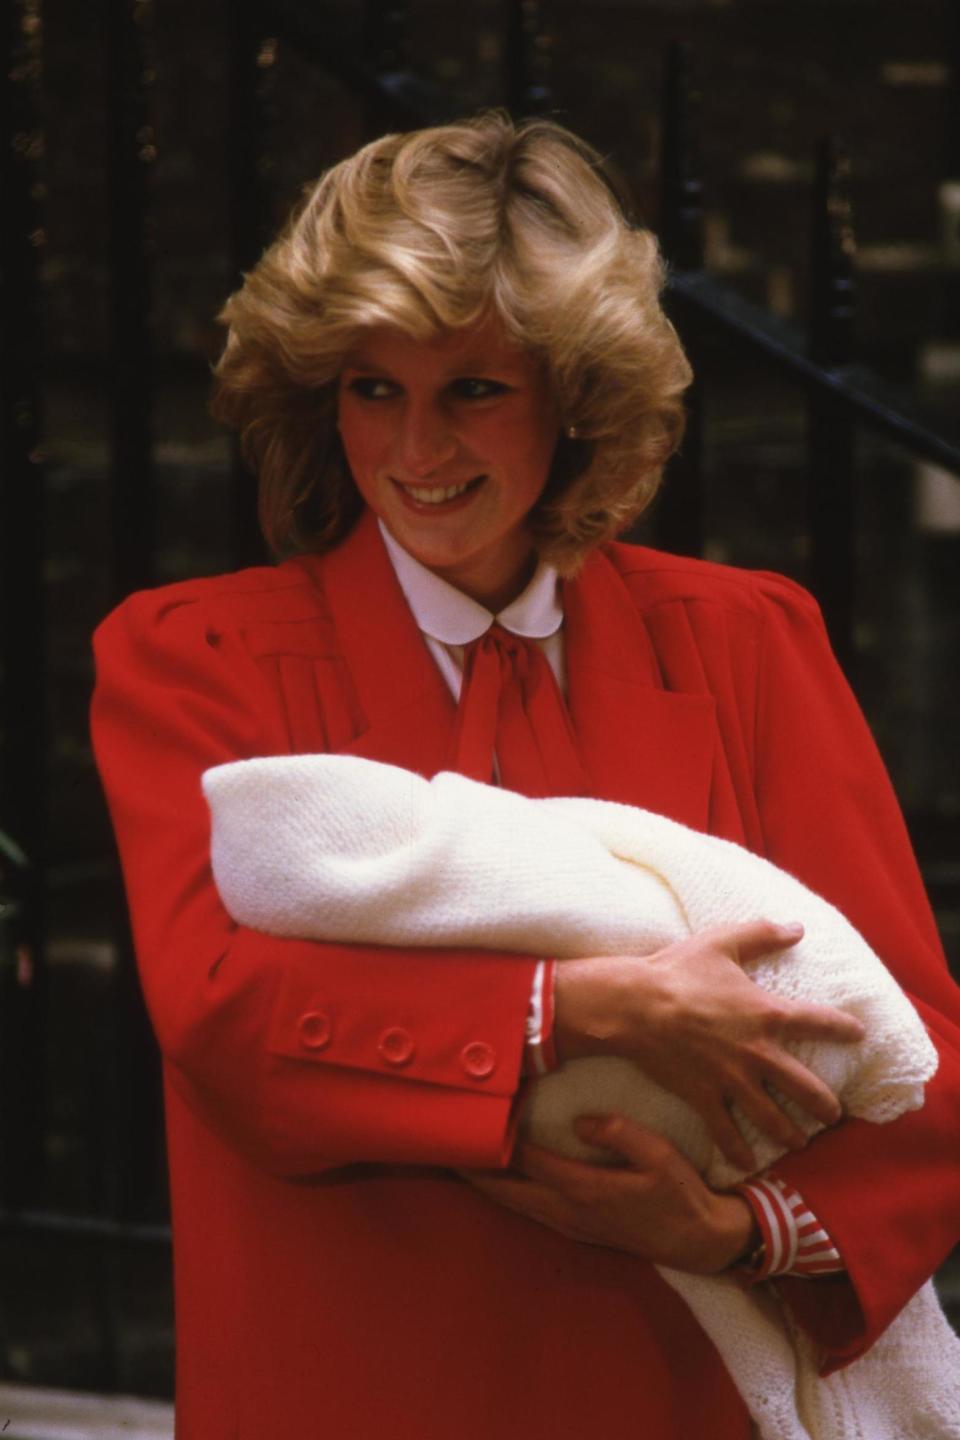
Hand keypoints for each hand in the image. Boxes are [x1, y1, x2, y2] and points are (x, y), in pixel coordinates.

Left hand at [462, 1115, 757, 1273]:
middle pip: (505, 1188)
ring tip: (455, 1160)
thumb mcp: (660, 1154)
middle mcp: (567, 1210)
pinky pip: (527, 1208)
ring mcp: (568, 1224)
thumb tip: (580, 1121)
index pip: (526, 1159)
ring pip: (512, 1202)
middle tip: (439, 1144)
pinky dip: (504, 1192)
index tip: (474, 1113)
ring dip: (483, 1183)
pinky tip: (495, 1180)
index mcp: (584, 1188)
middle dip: (471, 1168)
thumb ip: (619, 1133)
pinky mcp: (574, 1228)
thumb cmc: (680, 1192)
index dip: (497, 1136)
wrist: (698, 1240)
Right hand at [553, 919, 864, 1169]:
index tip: (859, 1035)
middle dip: (824, 1105)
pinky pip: (725, 1131)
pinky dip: (737, 1150)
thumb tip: (798, 928)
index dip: (843, 1029)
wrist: (635, 1006)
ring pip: (772, 1117)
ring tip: (800, 1142)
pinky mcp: (704, 1096)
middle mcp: (757, 1052)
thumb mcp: (722, 942)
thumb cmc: (678, 970)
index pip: (818, 1023)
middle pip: (805, 1087)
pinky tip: (746, 1162)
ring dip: (790, 1133)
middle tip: (834, 1114)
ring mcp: (732, 1079)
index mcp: (766, 1013)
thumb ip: (762, 934)